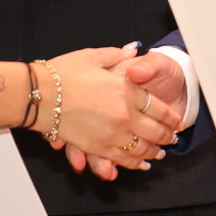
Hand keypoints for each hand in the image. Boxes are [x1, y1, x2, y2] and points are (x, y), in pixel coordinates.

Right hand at [42, 47, 178, 174]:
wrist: (39, 94)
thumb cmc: (63, 73)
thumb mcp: (94, 56)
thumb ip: (118, 55)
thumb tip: (133, 51)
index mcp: (127, 90)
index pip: (160, 108)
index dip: (171, 117)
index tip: (176, 120)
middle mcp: (124, 114)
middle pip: (155, 131)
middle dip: (167, 137)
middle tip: (172, 138)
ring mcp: (111, 133)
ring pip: (141, 148)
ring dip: (153, 152)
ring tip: (160, 153)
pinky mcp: (96, 147)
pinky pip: (121, 159)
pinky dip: (133, 162)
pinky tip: (140, 163)